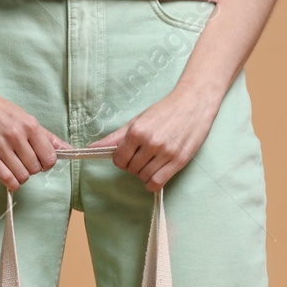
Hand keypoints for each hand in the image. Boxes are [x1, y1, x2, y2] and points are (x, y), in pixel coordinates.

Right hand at [0, 80, 70, 190]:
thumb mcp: (25, 117)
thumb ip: (46, 136)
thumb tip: (67, 149)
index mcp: (29, 125)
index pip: (49, 157)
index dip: (46, 163)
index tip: (39, 160)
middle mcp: (17, 136)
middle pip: (35, 168)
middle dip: (32, 169)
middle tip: (23, 162)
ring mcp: (1, 146)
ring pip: (22, 176)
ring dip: (21, 176)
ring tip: (14, 167)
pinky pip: (6, 178)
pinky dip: (12, 183)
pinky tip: (9, 177)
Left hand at [100, 86, 220, 191]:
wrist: (194, 103)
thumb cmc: (164, 111)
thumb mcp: (138, 121)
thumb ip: (115, 137)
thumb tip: (92, 148)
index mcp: (137, 131)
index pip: (119, 160)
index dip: (121, 160)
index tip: (128, 155)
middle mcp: (151, 143)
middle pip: (131, 169)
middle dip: (133, 166)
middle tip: (142, 156)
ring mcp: (166, 153)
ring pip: (144, 177)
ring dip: (144, 174)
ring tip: (151, 162)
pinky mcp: (179, 161)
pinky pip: (158, 183)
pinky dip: (153, 183)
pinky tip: (155, 175)